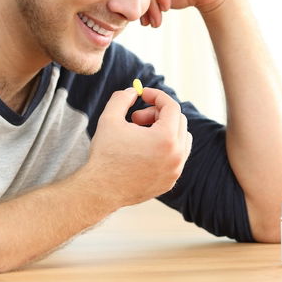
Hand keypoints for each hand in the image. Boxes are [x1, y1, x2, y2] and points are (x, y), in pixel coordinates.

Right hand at [81, 87, 191, 206]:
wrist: (100, 190)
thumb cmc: (105, 154)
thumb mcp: (110, 118)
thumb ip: (122, 98)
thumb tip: (133, 91)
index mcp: (165, 138)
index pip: (171, 107)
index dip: (156, 96)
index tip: (142, 95)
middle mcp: (176, 155)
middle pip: (178, 120)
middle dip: (157, 113)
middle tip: (136, 118)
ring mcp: (175, 170)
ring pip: (181, 138)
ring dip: (164, 129)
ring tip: (140, 134)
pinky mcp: (170, 181)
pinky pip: (176, 157)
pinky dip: (165, 147)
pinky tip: (142, 150)